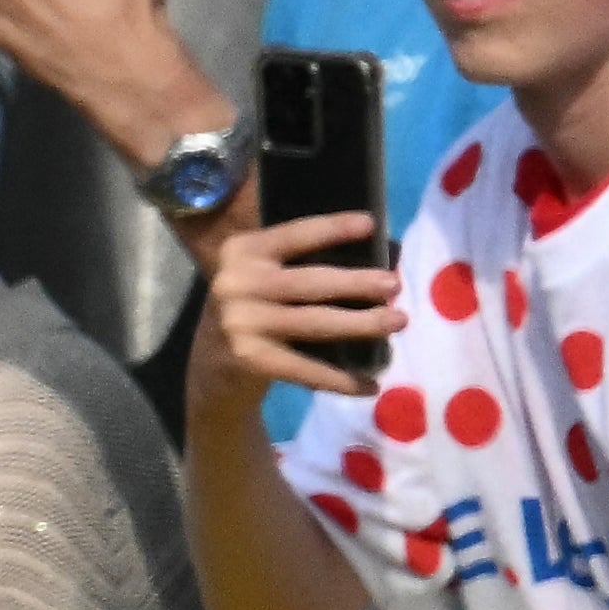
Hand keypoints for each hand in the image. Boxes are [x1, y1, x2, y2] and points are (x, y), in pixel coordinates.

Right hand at [198, 200, 397, 401]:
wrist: (211, 362)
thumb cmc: (256, 306)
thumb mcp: (263, 273)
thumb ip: (303, 262)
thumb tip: (381, 256)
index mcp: (241, 252)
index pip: (292, 236)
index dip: (331, 229)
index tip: (369, 224)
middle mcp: (235, 284)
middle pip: (308, 282)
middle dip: (356, 283)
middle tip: (394, 285)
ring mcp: (240, 324)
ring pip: (313, 322)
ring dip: (361, 324)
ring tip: (397, 321)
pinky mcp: (249, 360)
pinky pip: (305, 369)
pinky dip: (341, 379)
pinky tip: (370, 385)